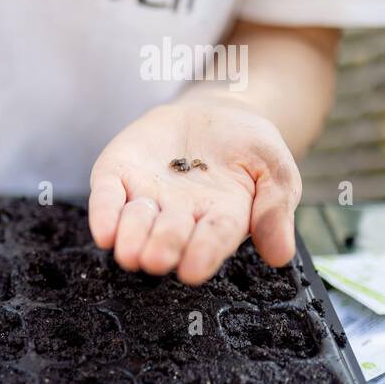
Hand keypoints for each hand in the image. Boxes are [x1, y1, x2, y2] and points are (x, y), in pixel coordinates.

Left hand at [88, 95, 301, 284]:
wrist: (216, 111)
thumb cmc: (249, 147)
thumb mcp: (275, 169)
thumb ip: (275, 208)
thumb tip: (281, 256)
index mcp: (222, 218)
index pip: (213, 238)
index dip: (203, 253)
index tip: (192, 272)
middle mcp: (179, 214)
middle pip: (170, 233)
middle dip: (162, 246)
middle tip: (154, 260)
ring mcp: (147, 195)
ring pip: (135, 220)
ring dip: (130, 235)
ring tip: (126, 253)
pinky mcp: (119, 174)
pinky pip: (107, 196)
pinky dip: (103, 212)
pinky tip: (103, 233)